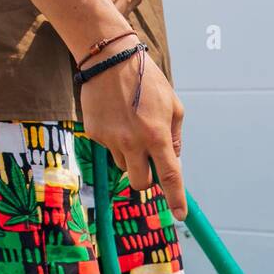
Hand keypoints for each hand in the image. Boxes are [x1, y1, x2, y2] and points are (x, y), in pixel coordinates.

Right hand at [79, 38, 185, 218]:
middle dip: (146, 179)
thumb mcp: (173, 106)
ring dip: (130, 155)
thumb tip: (173, 161)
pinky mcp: (94, 134)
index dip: (175, 198)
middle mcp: (133, 142)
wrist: (109, 58)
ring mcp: (111, 139)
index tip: (179, 215)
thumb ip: (174, 138)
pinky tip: (116, 117)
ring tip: (130, 126)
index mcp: (157, 136)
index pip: (169, 176)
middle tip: (148, 163)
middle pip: (140, 182)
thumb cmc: (147, 81)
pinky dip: (115, 139)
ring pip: (123, 165)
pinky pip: (109, 148)